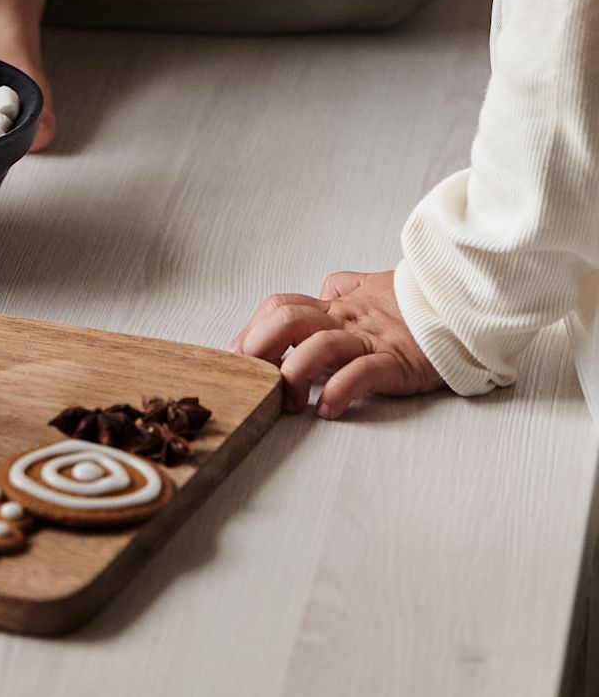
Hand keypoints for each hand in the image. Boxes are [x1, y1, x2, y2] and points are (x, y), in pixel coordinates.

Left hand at [230, 269, 444, 416]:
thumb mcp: (371, 289)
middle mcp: (346, 319)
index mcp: (336, 306)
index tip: (234, 354)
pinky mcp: (397, 360)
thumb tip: (320, 290)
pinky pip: (364, 372)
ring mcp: (371, 339)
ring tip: (286, 400)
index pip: (282, 306)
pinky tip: (328, 408)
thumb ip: (342, 291)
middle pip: (290, 319)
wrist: (462, 303)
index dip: (253, 327)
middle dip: (260, 346)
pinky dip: (341, 389)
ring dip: (295, 373)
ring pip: (321, 345)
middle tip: (248, 374)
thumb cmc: (416, 304)